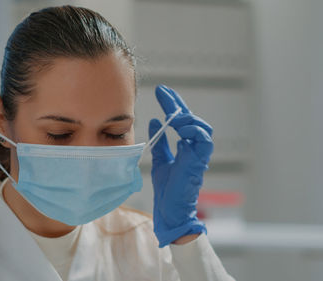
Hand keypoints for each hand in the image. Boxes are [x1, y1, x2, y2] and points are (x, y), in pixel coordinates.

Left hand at [149, 85, 212, 247]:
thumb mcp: (160, 159)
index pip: (182, 121)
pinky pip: (204, 142)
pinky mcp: (199, 163)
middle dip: (178, 104)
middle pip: (192, 120)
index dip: (173, 104)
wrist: (168, 211)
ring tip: (171, 114)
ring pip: (202, 128)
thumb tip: (154, 121)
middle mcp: (194, 149)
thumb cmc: (167, 189)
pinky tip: (180, 127)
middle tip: (164, 92)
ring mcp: (198, 156)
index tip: (162, 91)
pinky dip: (194, 132)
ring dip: (186, 118)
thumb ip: (160, 142)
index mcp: (186, 147)